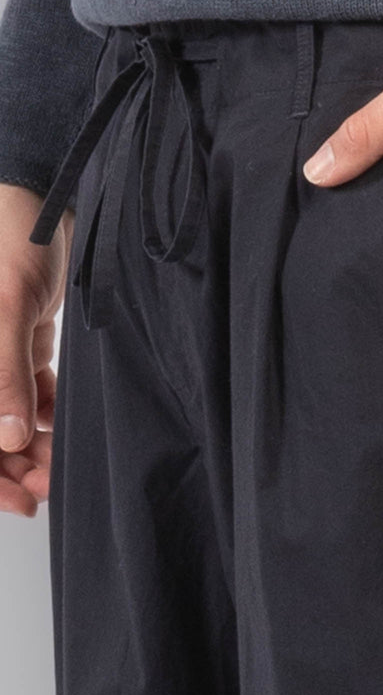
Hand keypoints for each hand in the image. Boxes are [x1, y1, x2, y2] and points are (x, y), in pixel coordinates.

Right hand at [0, 183, 72, 516]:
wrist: (44, 192)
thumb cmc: (10, 234)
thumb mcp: (4, 307)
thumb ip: (2, 374)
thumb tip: (2, 438)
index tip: (20, 502)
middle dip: (13, 466)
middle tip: (49, 486)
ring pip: (7, 418)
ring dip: (34, 445)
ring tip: (64, 463)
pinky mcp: (21, 342)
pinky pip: (30, 392)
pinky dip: (47, 412)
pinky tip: (63, 424)